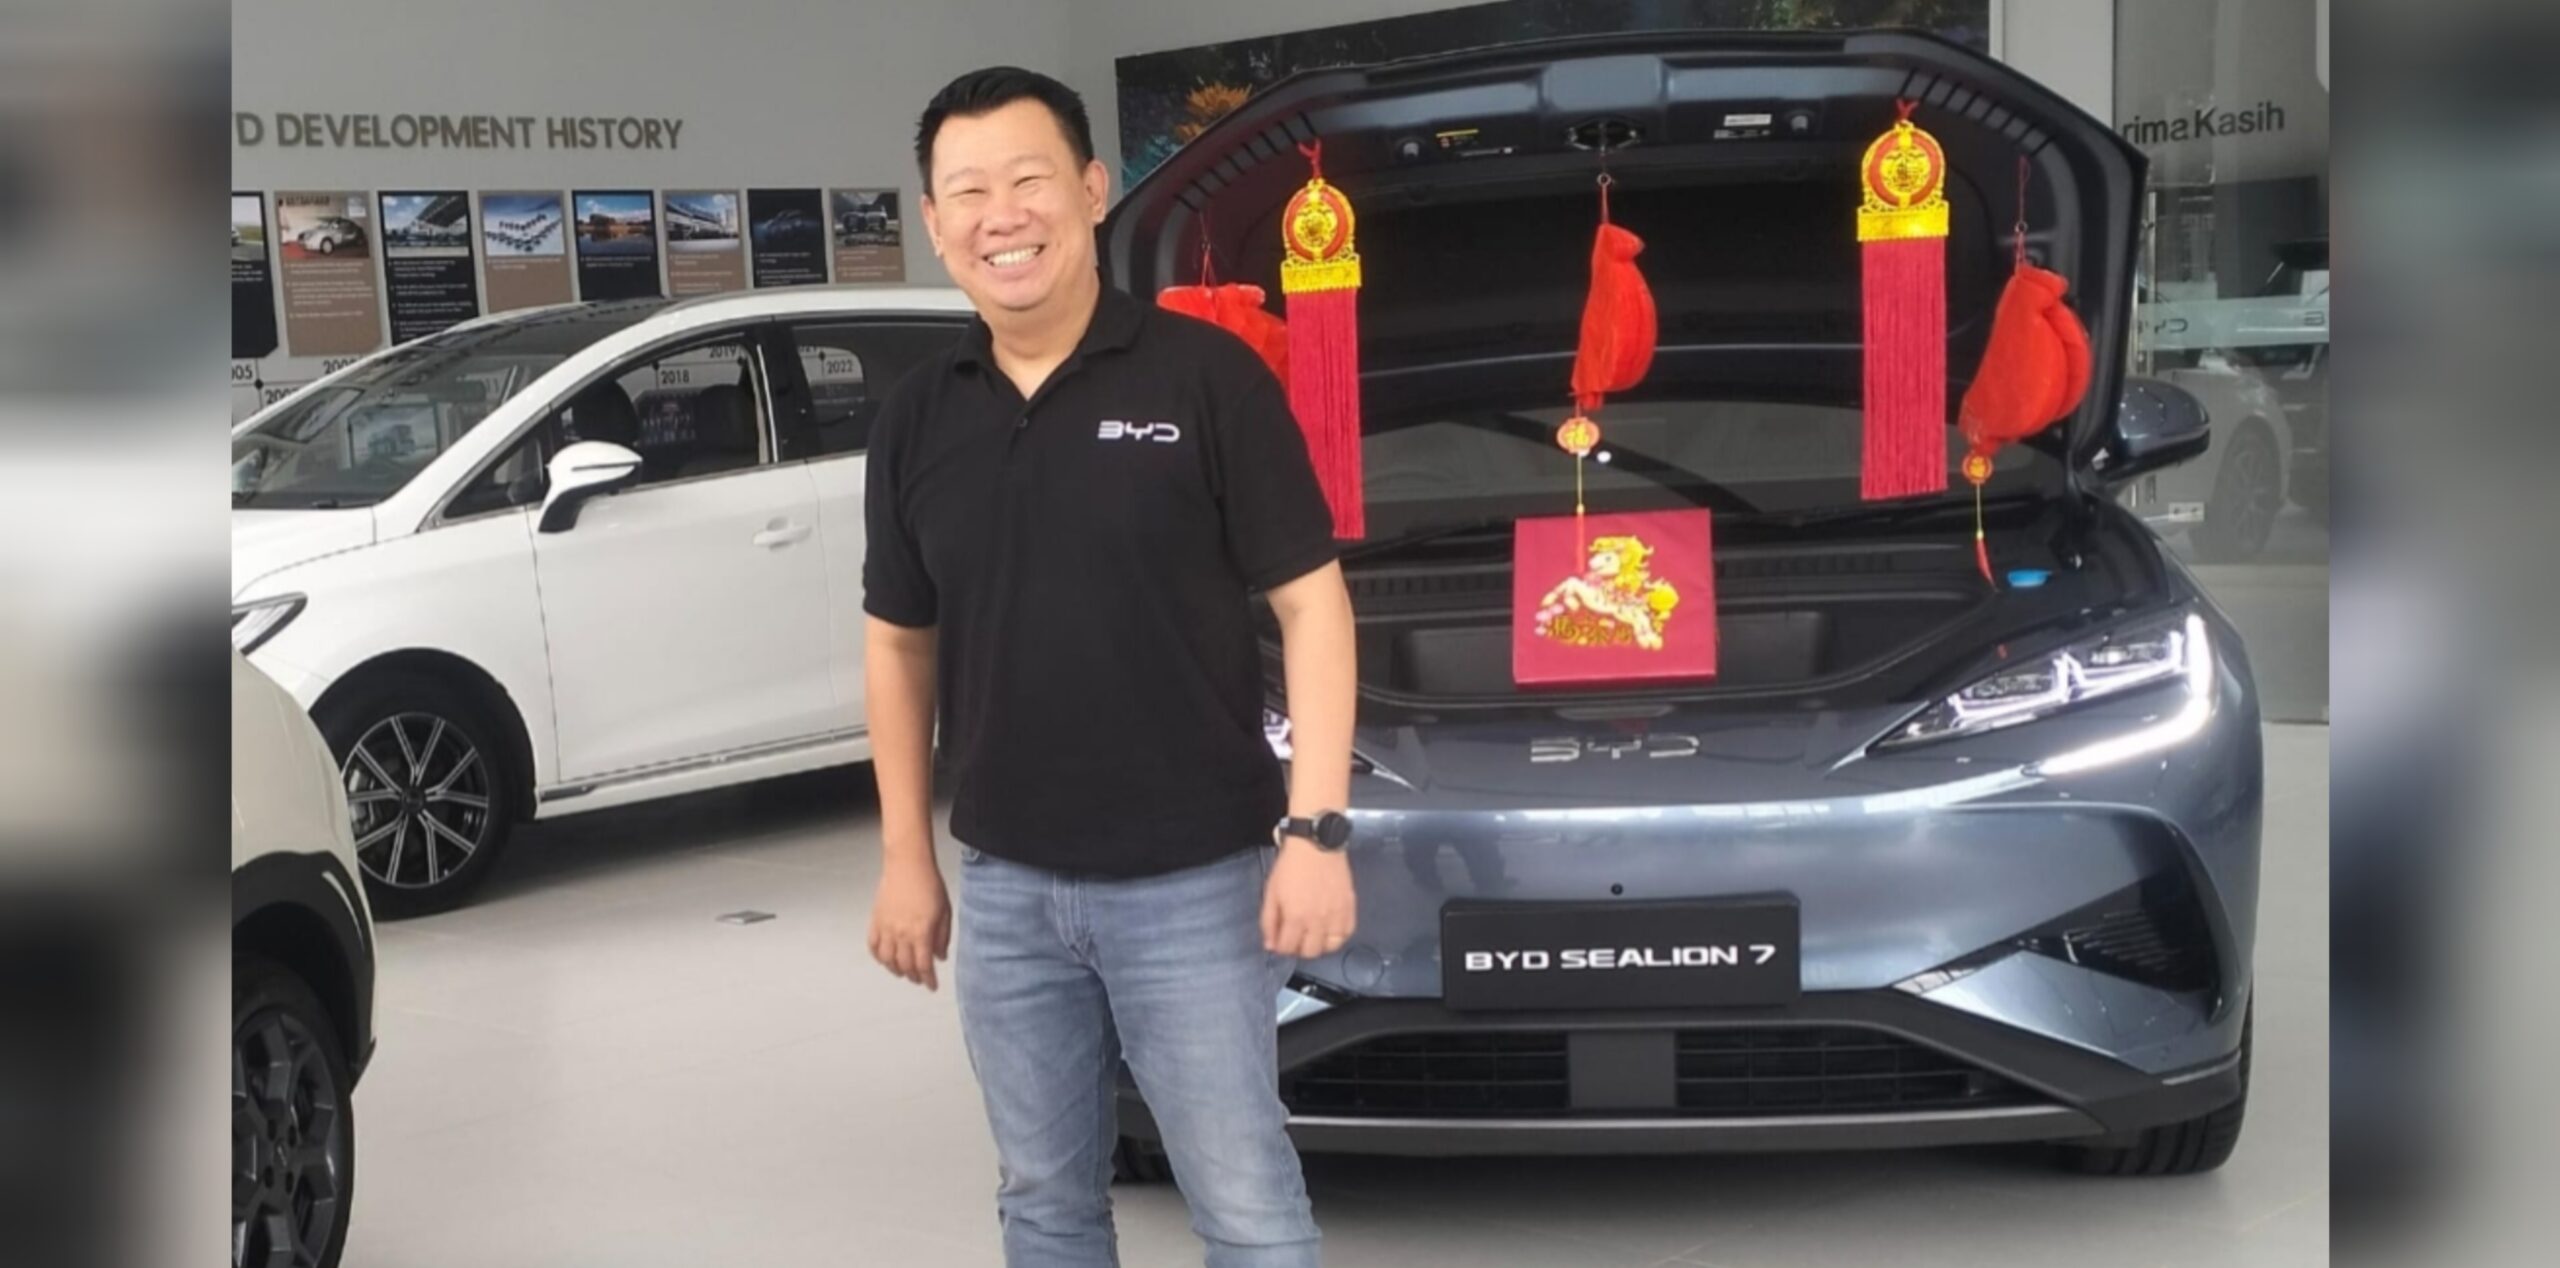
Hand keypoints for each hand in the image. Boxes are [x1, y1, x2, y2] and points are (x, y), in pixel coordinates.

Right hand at [867, 854, 951, 990]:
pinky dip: (878, 956)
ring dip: (895, 969)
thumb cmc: (929, 884)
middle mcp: (902, 933)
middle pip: (905, 965)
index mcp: (921, 932)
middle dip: (913, 976)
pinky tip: (884, 958)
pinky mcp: (876, 920)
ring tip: (902, 972)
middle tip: (919, 979)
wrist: (908, 865)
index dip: (928, 979)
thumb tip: (940, 956)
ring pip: (887, 959)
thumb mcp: (945, 912)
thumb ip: (942, 937)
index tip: (932, 986)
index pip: (924, 965)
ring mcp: (886, 927)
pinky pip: (873, 945)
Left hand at [1261, 841, 1356, 959]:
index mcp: (1295, 916)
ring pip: (1330, 947)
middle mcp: (1317, 920)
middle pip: (1310, 952)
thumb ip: (1269, 921)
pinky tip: (1329, 930)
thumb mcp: (1271, 892)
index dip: (1281, 947)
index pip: (1288, 948)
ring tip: (1313, 935)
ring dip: (1319, 945)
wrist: (1316, 844)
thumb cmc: (1292, 865)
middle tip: (1296, 938)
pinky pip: (1347, 933)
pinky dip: (1338, 937)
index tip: (1280, 940)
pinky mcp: (1349, 907)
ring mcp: (1336, 915)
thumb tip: (1270, 944)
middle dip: (1299, 948)